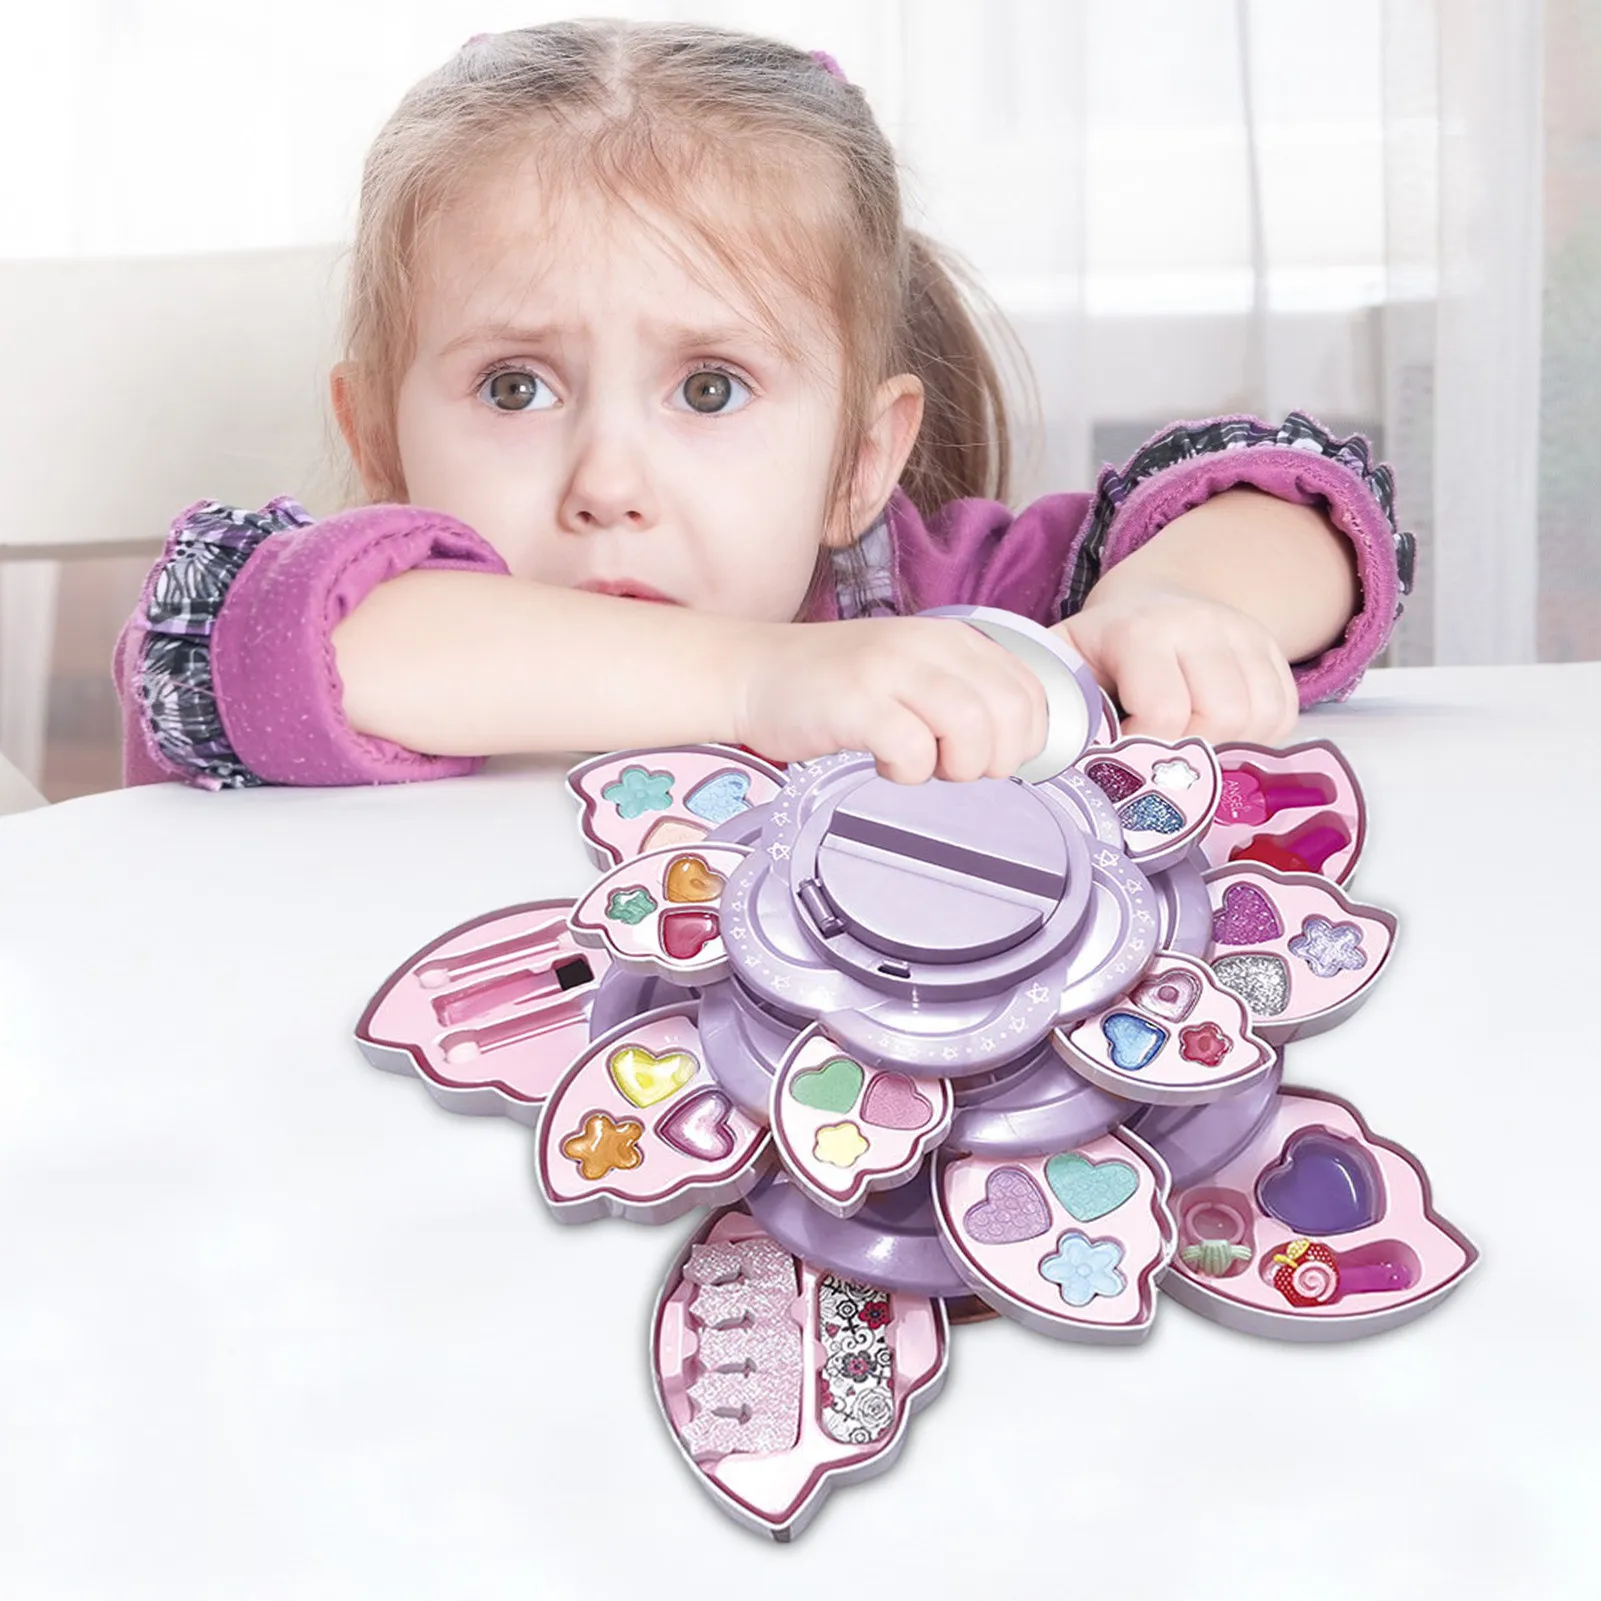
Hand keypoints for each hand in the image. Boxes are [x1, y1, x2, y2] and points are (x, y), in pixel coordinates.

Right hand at [735, 617, 1047, 782]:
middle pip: (1011, 713)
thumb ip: (966, 693)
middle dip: (996, 759)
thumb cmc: (836, 686)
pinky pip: (913, 753)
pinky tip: (883, 763)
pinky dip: (907, 773)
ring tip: (920, 763)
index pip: (1031, 690)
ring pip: (972, 730)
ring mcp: (891, 670)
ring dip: (955, 767)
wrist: (753, 672)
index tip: (992, 756)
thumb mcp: (914, 672)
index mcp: (952, 637)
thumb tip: (1018, 743)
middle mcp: (928, 645)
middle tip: (956, 767)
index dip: (1025, 739)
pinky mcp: (857, 703)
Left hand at [1055, 584, 1299, 743]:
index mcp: (1141, 631)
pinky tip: (1223, 734)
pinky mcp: (1273, 649)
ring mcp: (1244, 633)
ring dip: (1230, 746)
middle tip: (1163, 754)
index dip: (1143, 748)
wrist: (1149, 602)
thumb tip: (1057, 754)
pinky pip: (1284, 712)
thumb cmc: (1099, 648)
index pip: (1163, 712)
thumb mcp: (1062, 663)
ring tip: (1192, 744)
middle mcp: (1201, 624)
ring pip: (1260, 716)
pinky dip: (1258, 736)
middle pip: (1222, 716)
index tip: (1123, 753)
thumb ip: (1054, 702)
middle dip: (1192, 750)